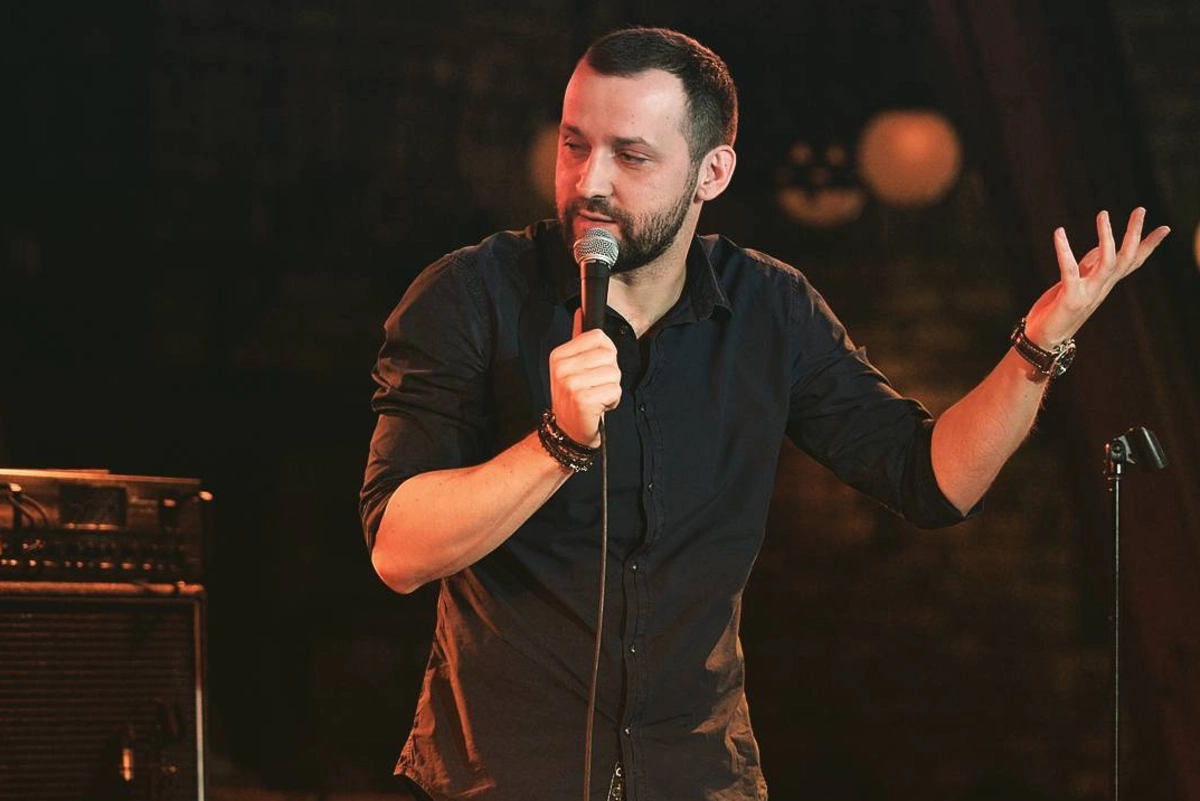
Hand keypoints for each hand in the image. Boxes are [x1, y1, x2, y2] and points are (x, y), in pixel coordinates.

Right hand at [547, 310, 621, 446]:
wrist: (567, 432)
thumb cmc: (573, 399)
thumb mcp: (571, 367)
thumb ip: (577, 339)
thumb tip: (580, 313)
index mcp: (559, 355)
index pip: (598, 337)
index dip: (605, 354)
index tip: (594, 370)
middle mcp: (562, 368)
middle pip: (609, 355)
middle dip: (610, 374)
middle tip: (594, 387)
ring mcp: (571, 384)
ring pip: (614, 374)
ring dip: (611, 389)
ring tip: (596, 398)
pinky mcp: (583, 400)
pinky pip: (615, 391)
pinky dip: (612, 401)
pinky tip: (598, 407)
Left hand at [1024, 207, 1169, 347]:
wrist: (1043, 341)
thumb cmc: (1057, 311)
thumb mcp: (1076, 284)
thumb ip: (1088, 267)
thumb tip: (1100, 247)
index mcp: (1104, 285)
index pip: (1132, 263)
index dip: (1148, 246)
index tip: (1165, 227)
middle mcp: (1101, 289)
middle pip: (1126, 258)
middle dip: (1135, 233)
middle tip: (1141, 209)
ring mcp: (1088, 294)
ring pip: (1108, 262)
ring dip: (1107, 236)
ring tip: (1104, 213)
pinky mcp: (1071, 298)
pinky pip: (1069, 269)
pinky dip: (1064, 249)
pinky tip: (1059, 232)